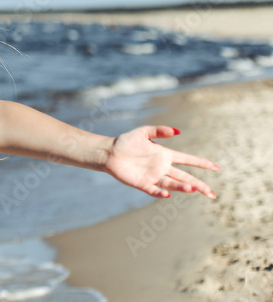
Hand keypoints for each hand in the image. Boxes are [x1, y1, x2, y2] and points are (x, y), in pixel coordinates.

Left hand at [103, 125, 219, 198]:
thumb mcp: (143, 132)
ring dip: (182, 187)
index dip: (202, 164)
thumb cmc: (126, 142)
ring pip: (172, 184)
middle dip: (199, 185)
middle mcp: (162, 168)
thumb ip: (159, 130)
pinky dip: (160, 193)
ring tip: (193, 189)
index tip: (216, 167)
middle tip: (212, 194)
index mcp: (165, 155)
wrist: (109, 152)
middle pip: (185, 178)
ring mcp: (153, 176)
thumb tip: (177, 131)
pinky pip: (153, 190)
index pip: (188, 160)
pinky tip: (167, 195)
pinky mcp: (142, 183)